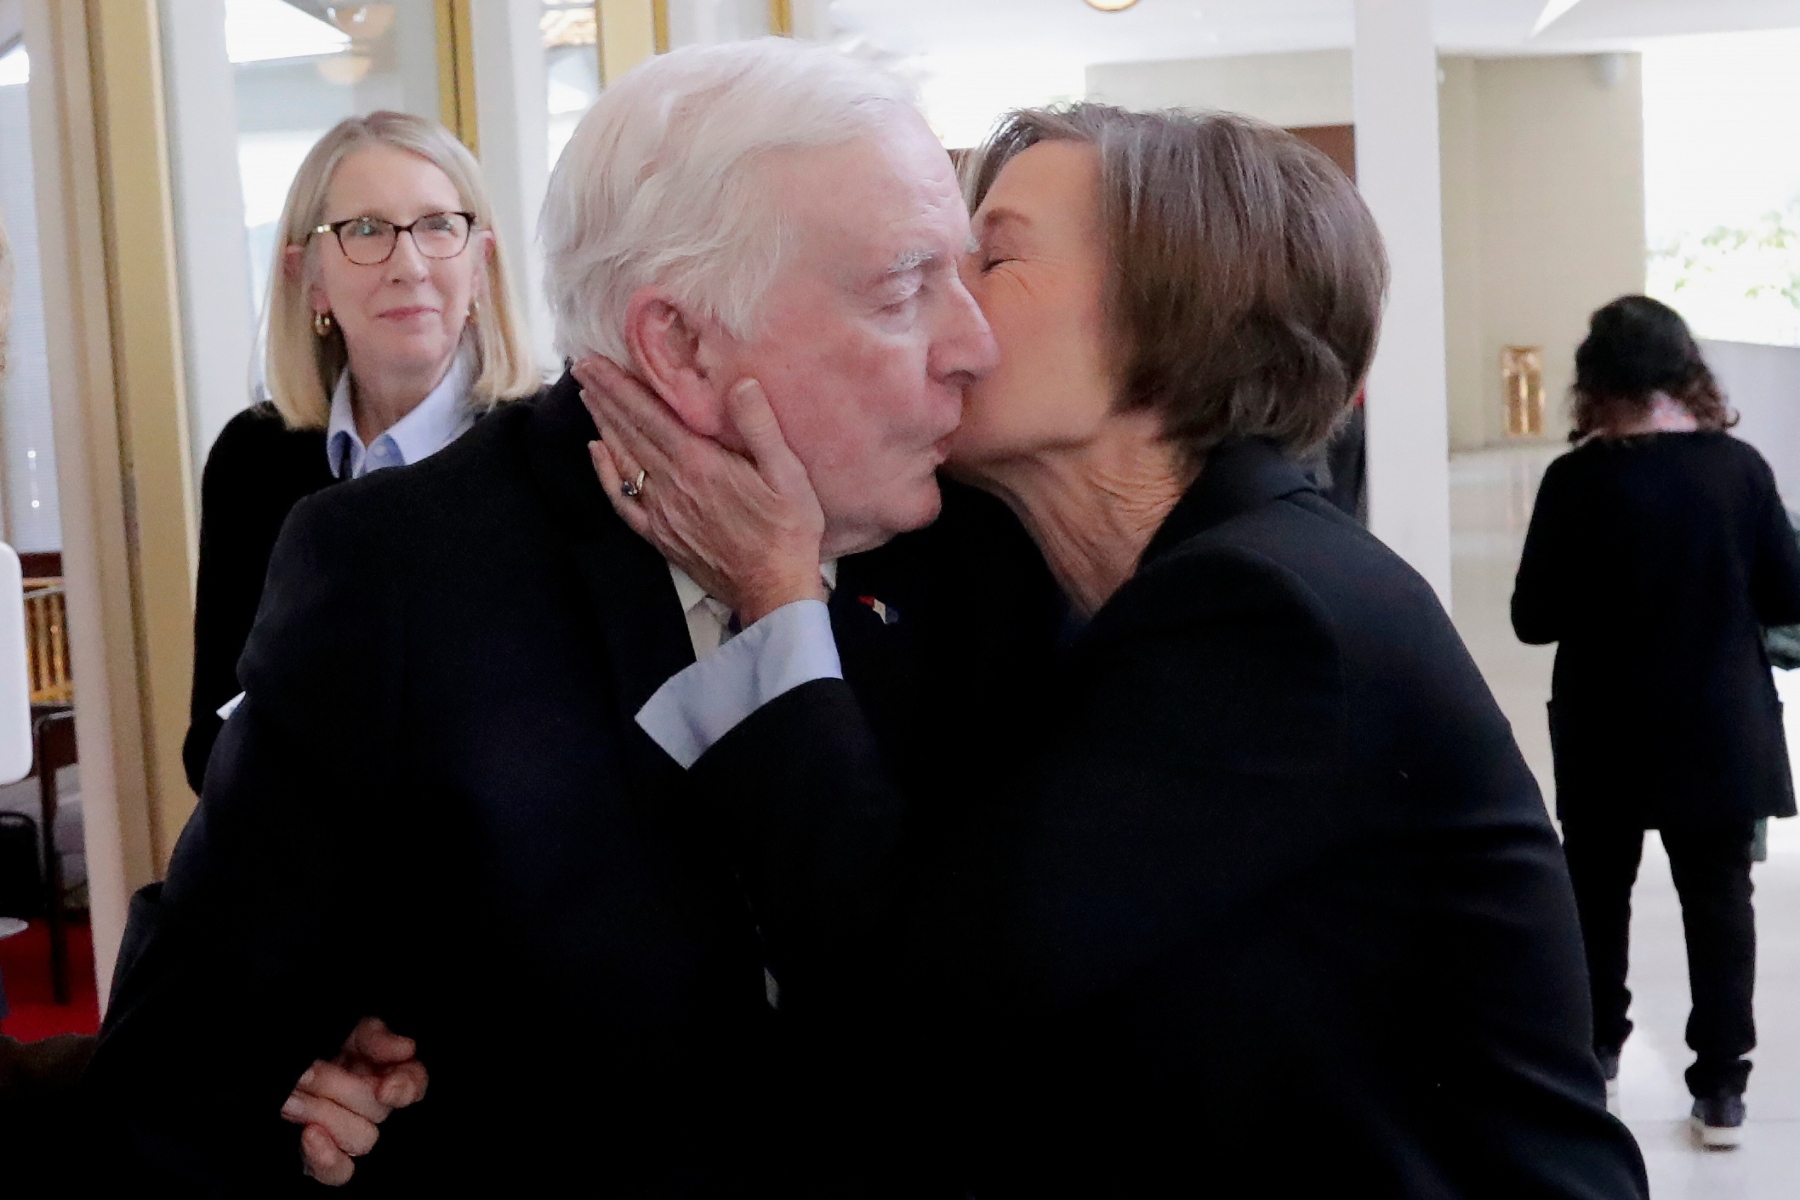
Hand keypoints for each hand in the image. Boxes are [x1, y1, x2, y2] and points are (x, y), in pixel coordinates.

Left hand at [281, 1016, 428, 1185]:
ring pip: (362, 1140)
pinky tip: (309, 1135)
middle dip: (339, 1091)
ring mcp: (348, 1135)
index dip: (405, 1087)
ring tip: (292, 1099)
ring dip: (325, 1116)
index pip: (413, 1083)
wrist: (268, 1069)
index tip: (385, 1088)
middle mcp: (372, 1106)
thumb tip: (406, 1049)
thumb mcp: (344, 1028)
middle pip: (379, 1112)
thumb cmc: (310, 1046)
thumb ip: (374, 1037)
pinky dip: (327, 1158)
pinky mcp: (323, 1160)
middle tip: (306, 1073)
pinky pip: (338, 1173)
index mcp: (383, 1071)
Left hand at [574, 355, 825, 623]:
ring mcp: (661, 512)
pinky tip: (598, 454)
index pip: (648, 415)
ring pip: (622, 460)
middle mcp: (671, 484)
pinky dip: (606, 474)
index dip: (618, 386)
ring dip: (603, 426)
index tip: (594, 362)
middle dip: (604, 397)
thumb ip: (761, 427)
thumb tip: (740, 383)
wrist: (773, 590)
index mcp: (699, 463)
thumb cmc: (787, 530)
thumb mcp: (788, 474)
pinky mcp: (660, 535)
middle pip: (628, 432)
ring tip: (589, 398)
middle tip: (581, 368)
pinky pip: (622, 500)